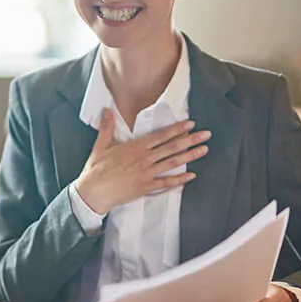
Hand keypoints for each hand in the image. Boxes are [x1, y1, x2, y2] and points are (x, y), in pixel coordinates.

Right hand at [75, 108, 210, 214]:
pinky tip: (191, 175)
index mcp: (135, 147)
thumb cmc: (96, 168)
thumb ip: (107, 127)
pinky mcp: (146, 187)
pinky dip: (179, 179)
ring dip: (190, 156)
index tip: (190, 124)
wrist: (94, 191)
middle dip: (191, 140)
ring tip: (204, 150)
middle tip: (206, 135)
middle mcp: (144, 159)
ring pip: (172, 163)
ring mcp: (147, 173)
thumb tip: (106, 110)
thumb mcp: (100, 145)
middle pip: (172, 147)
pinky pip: (166, 183)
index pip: (161, 135)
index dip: (177, 129)